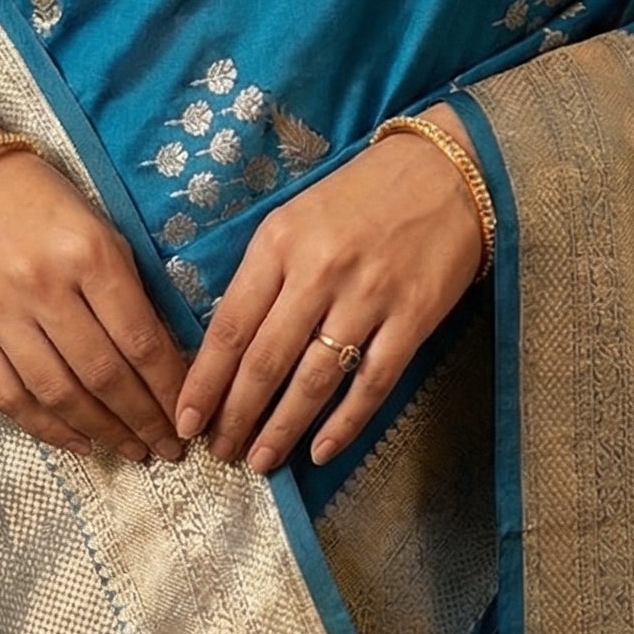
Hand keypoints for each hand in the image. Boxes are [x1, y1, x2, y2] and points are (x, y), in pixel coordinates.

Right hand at [0, 150, 189, 463]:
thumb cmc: (38, 200)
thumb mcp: (98, 227)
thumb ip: (129, 289)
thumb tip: (165, 360)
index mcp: (88, 253)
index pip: (140, 339)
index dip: (168, 389)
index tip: (189, 416)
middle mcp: (43, 286)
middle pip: (104, 374)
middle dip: (143, 420)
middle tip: (168, 448)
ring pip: (59, 394)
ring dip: (102, 431)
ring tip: (131, 449)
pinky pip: (9, 396)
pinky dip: (48, 428)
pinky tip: (80, 442)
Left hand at [174, 104, 485, 472]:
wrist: (447, 172)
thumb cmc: (362, 195)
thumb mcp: (295, 217)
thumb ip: (264, 274)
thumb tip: (230, 345)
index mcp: (279, 243)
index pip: (229, 327)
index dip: (204, 382)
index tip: (186, 419)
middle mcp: (319, 272)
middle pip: (265, 361)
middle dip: (236, 416)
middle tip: (218, 452)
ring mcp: (368, 298)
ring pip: (314, 380)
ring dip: (282, 428)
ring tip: (260, 460)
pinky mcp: (413, 318)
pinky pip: (372, 383)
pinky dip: (345, 423)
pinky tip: (321, 450)